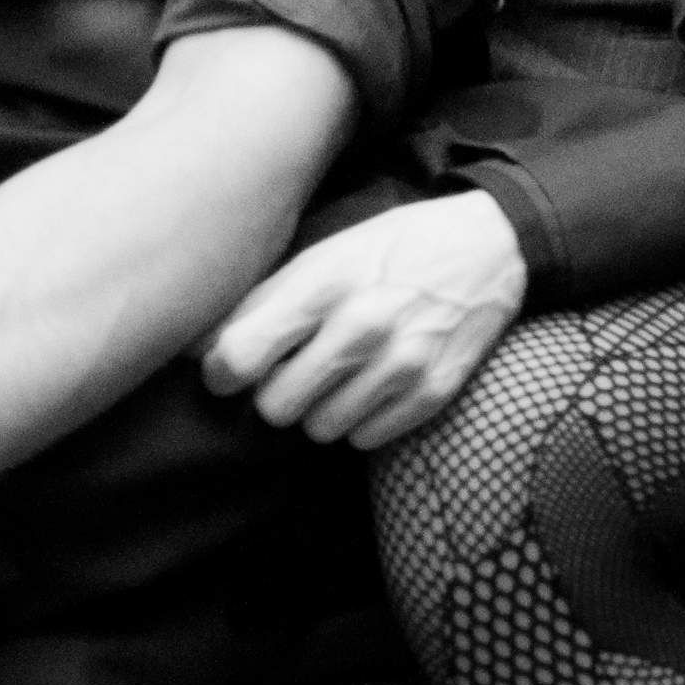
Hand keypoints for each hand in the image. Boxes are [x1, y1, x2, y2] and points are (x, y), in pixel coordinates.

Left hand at [198, 191, 527, 447]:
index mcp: (326, 283)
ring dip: (322, 409)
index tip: (231, 369)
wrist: (491, 245)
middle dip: (277, 392)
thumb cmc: (393, 247)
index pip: (240, 357)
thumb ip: (261, 302)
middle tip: (298, 368)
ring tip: (342, 374)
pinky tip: (376, 384)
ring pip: (320, 430)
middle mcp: (364, 325)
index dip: (222, 372)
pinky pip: (365, 439)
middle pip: (276, 406)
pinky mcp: (433, 392)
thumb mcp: (325, 254)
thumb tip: (193, 349)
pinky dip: (363, 420)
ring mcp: (402, 363)